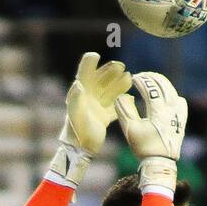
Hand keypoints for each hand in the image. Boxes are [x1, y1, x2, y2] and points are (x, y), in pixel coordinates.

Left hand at [50, 52, 132, 184]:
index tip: (95, 55)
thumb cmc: (77, 131)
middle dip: (110, 72)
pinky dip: (121, 103)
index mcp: (80, 94)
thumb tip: (78, 84)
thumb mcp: (75, 115)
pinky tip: (131, 99)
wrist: (80, 150)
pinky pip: (114, 107)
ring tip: (130, 77)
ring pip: (109, 92)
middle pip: (100, 81)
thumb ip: (76, 99)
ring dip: (118, 84)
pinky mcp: (103, 118)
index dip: (89, 64)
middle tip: (121, 66)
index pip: (84, 74)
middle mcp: (88, 99)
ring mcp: (96, 108)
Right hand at [114, 72, 187, 162]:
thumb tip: (123, 96)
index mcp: (158, 112)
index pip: (151, 88)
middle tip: (141, 76)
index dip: (141, 80)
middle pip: (163, 86)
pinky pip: (180, 102)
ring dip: (161, 84)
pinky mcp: (181, 120)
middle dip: (151, 78)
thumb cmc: (143, 147)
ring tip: (151, 81)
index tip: (133, 78)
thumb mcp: (130, 130)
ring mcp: (178, 115)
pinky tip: (165, 96)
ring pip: (172, 92)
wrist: (160, 162)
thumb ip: (124, 111)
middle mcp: (171, 110)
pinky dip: (172, 94)